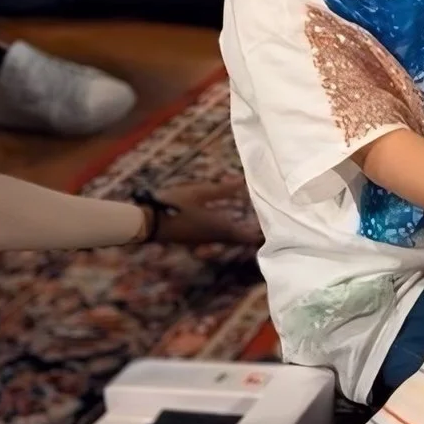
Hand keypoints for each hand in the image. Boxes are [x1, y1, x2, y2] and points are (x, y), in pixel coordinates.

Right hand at [144, 179, 260, 246]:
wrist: (149, 223)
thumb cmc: (175, 206)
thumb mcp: (200, 193)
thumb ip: (223, 189)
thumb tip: (244, 183)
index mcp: (221, 228)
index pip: (248, 236)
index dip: (261, 234)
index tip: (274, 230)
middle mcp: (215, 238)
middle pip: (239, 239)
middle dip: (252, 233)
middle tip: (263, 226)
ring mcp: (203, 240)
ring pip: (228, 238)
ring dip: (239, 232)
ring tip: (249, 224)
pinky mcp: (194, 238)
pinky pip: (217, 237)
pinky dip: (226, 231)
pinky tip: (223, 222)